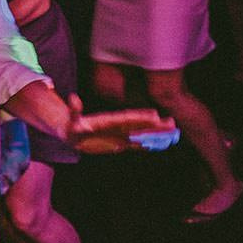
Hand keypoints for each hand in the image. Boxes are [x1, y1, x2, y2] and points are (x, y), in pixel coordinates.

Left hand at [63, 94, 179, 154]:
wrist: (70, 133)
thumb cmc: (70, 126)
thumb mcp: (70, 119)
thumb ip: (74, 110)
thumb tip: (73, 98)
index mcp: (108, 120)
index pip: (127, 118)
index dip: (140, 116)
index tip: (154, 115)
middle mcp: (116, 126)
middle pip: (139, 124)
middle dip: (154, 124)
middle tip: (172, 122)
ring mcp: (119, 134)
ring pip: (140, 133)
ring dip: (155, 133)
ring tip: (172, 131)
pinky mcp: (118, 143)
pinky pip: (135, 144)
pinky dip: (147, 144)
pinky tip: (159, 144)